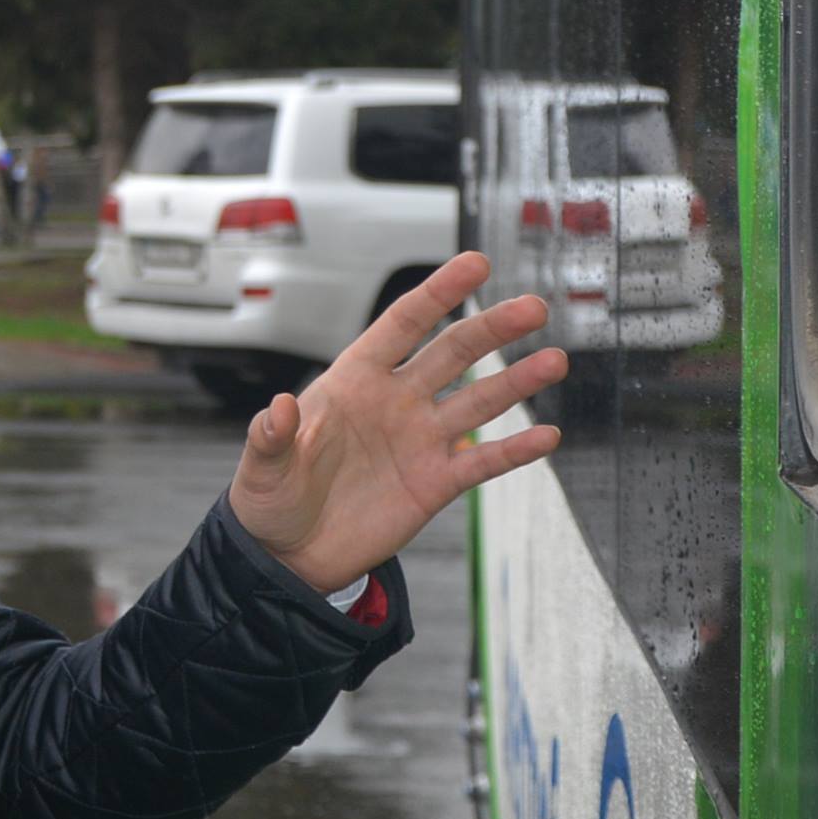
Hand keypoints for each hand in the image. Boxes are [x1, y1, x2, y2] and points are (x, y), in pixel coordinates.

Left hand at [225, 252, 564, 594]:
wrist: (291, 555)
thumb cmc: (270, 499)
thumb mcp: (262, 468)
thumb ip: (273, 437)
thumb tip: (280, 408)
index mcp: (353, 380)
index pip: (402, 324)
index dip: (438, 292)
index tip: (476, 263)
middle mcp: (396, 401)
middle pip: (453, 353)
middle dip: (492, 328)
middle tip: (533, 307)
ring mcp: (420, 441)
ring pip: (478, 401)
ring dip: (517, 382)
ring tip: (555, 360)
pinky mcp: (436, 484)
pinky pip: (484, 462)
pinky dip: (516, 450)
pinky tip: (548, 436)